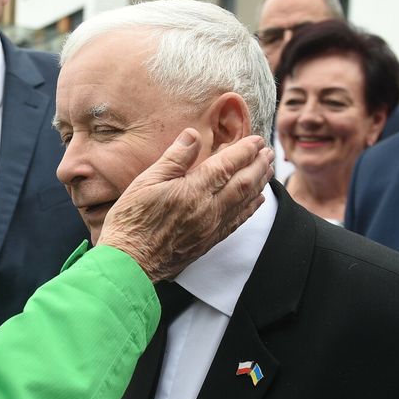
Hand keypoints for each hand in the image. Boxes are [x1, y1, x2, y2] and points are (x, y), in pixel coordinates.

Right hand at [99, 130, 272, 281]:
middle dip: (259, 164)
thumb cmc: (132, 220)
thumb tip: (193, 135)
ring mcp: (211, 227)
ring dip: (260, 182)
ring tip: (269, 168)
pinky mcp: (209, 241)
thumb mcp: (145, 181)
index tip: (256, 139)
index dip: (245, 150)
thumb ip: (174, 158)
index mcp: (193, 190)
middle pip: (244, 182)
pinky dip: (251, 207)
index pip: (227, 165)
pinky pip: (238, 221)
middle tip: (268, 150)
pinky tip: (257, 199)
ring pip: (245, 201)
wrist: (130, 263)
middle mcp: (208, 209)